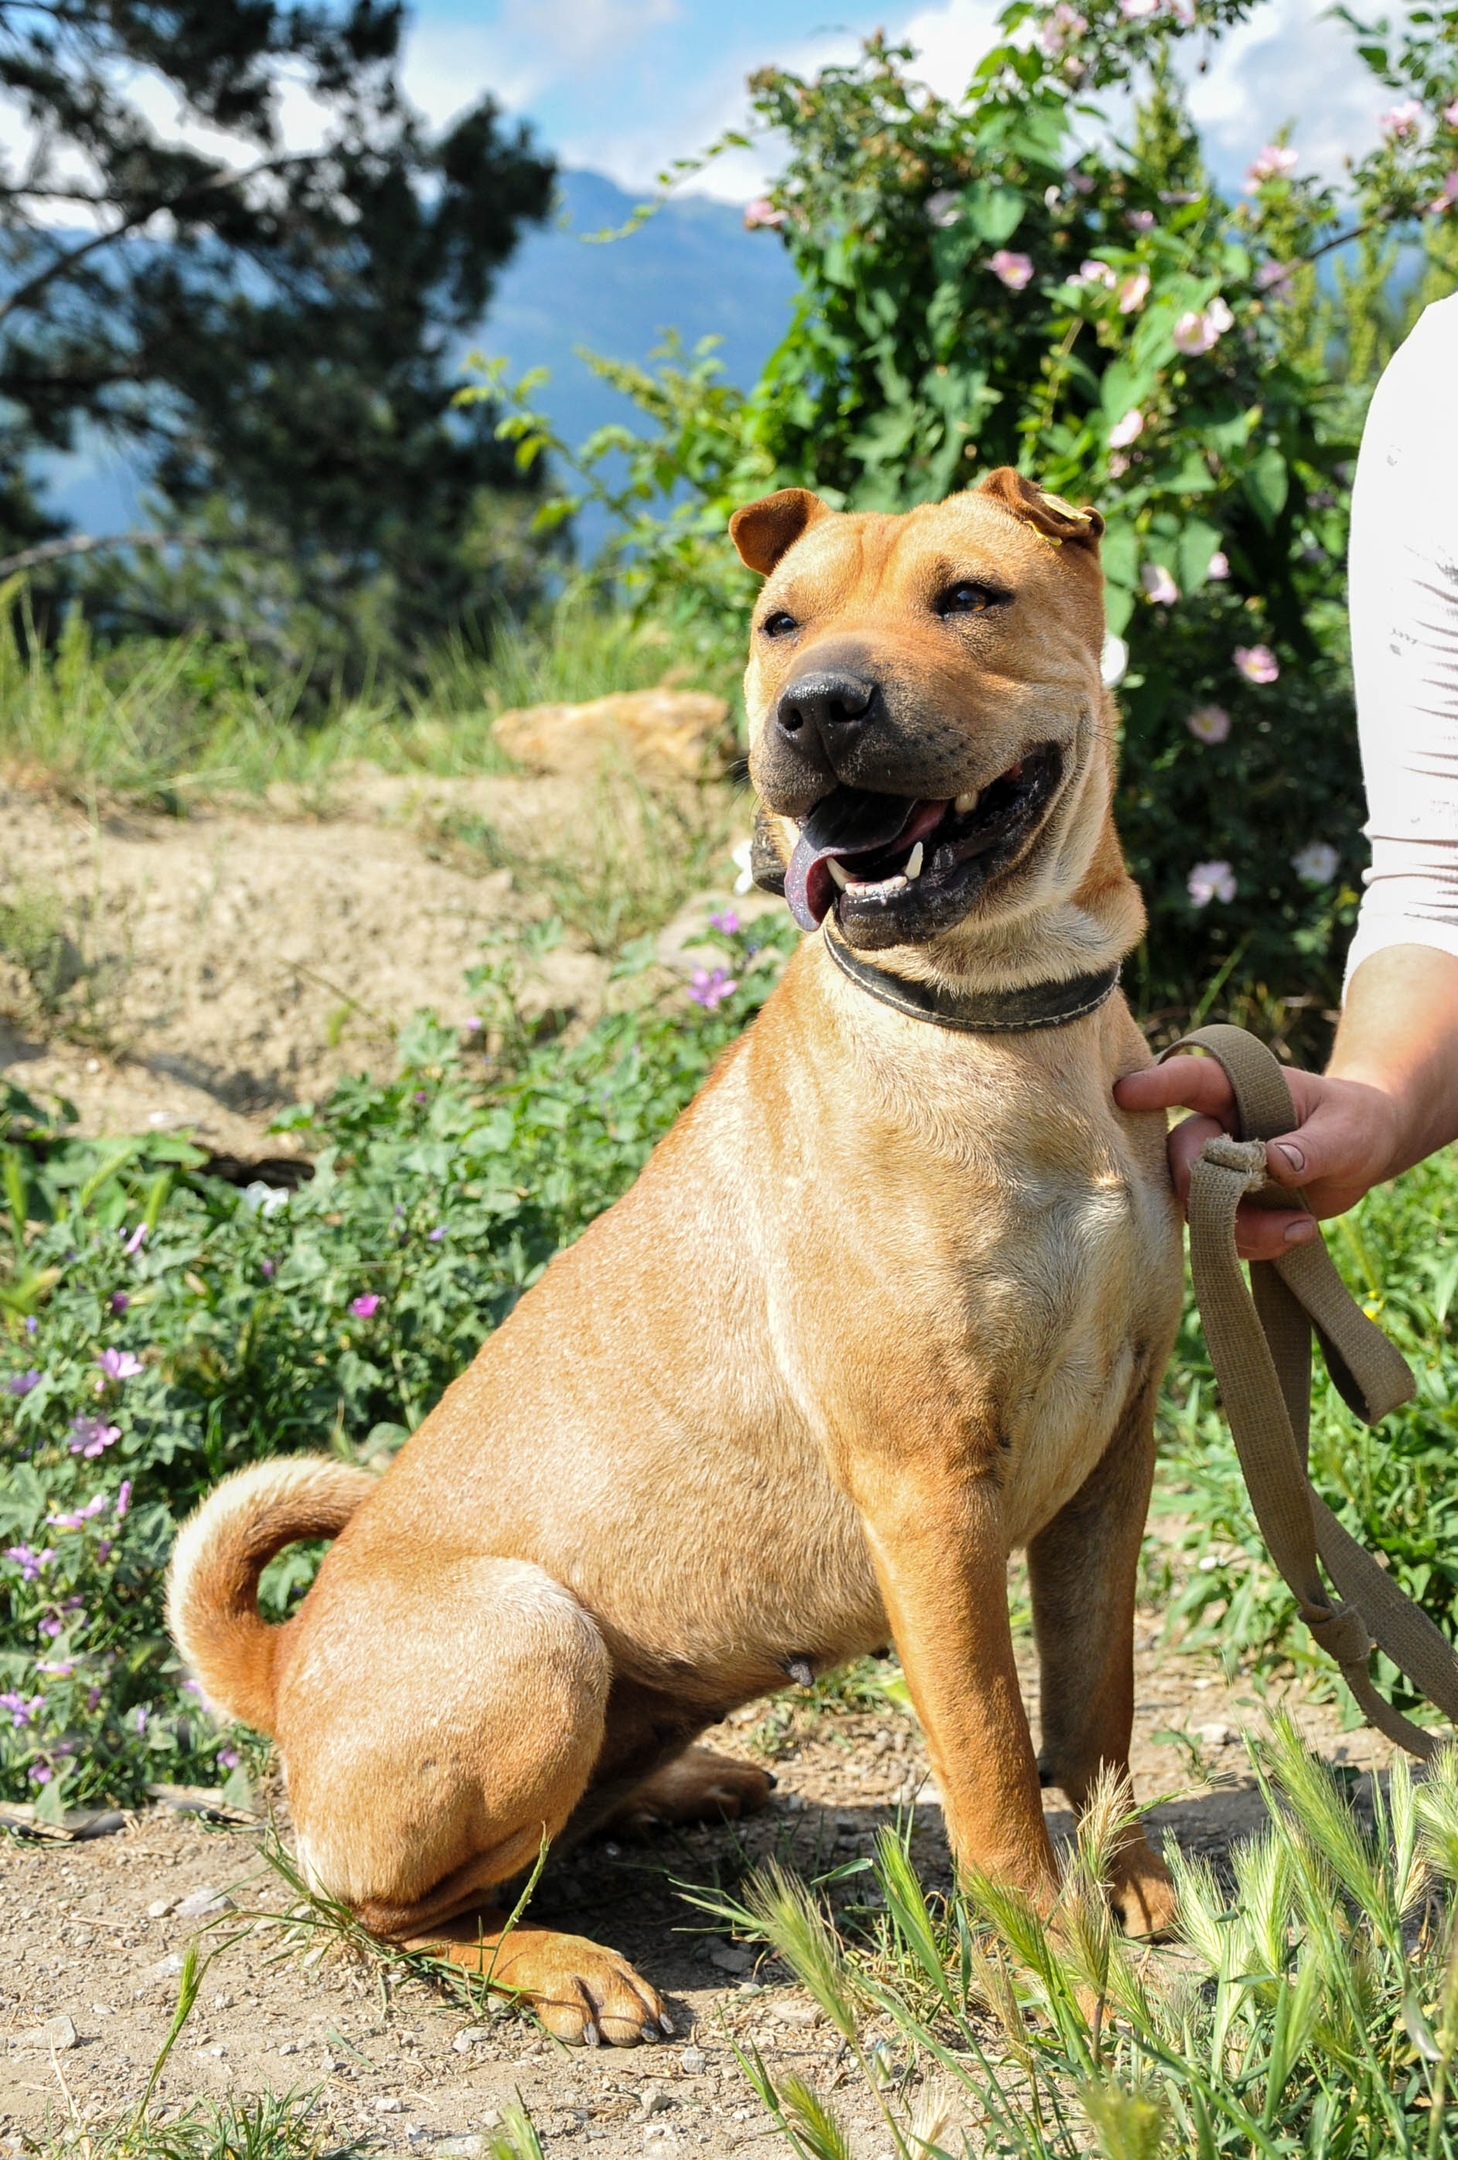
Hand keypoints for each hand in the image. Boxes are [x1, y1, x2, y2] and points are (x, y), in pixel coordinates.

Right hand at [1114, 1058, 1401, 1260]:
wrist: (1362, 1152)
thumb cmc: (1353, 1122)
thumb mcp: (1347, 1130)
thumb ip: (1313, 1146)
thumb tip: (1274, 1162)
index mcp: (1237, 1089)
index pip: (1190, 1080)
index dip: (1156, 1086)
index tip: (1126, 1093)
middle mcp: (1213, 1127)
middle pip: (1181, 1158)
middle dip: (1215, 1191)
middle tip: (1272, 1200)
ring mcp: (1213, 1170)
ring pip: (1197, 1207)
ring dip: (1245, 1228)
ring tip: (1303, 1226)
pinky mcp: (1223, 1208)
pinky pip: (1220, 1236)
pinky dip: (1257, 1244)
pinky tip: (1298, 1232)